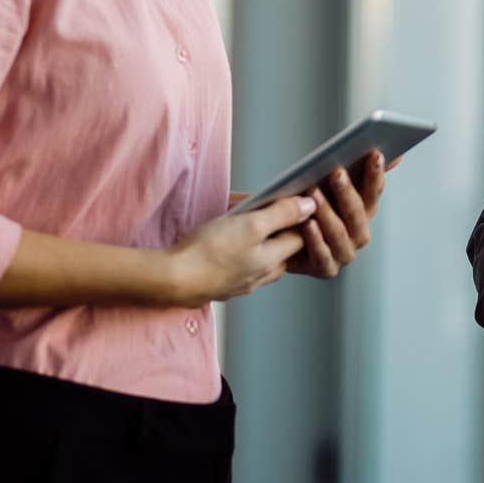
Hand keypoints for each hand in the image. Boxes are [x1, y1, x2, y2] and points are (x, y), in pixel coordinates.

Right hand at [168, 195, 314, 305]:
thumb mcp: (250, 225)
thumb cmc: (210, 252)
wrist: (173, 280)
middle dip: (274, 226)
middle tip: (259, 208)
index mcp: (273, 261)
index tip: (287, 201)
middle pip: (280, 247)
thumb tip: (310, 206)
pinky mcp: (222, 283)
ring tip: (239, 220)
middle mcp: (261, 276)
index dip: (297, 217)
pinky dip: (237, 249)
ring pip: (259, 255)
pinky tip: (223, 239)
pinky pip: (239, 263)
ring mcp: (241, 282)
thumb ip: (282, 215)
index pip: (300, 237)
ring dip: (254, 237)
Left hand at [286, 151, 390, 279]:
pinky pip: (322, 255)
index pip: (374, 192)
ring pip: (339, 233)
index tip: (374, 154)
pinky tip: (308, 224)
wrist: (283, 241)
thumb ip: (361, 170)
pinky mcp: (326, 269)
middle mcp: (359, 234)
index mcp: (364, 212)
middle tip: (337, 172)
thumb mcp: (331, 186)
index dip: (376, 174)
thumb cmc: (310, 208)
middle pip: (358, 213)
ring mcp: (344, 253)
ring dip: (328, 213)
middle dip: (348, 192)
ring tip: (314, 194)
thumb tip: (396, 155)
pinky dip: (315, 239)